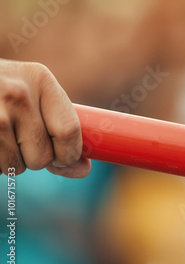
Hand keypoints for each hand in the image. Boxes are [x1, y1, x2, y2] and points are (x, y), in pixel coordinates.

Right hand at [0, 59, 90, 177]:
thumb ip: (62, 129)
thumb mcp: (35, 95)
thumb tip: (83, 169)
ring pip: (16, 166)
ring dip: (13, 161)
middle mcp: (16, 94)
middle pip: (43, 156)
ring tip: (3, 135)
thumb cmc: (5, 89)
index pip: (68, 131)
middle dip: (37, 158)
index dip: (70, 154)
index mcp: (41, 79)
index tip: (65, 159)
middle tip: (24, 140)